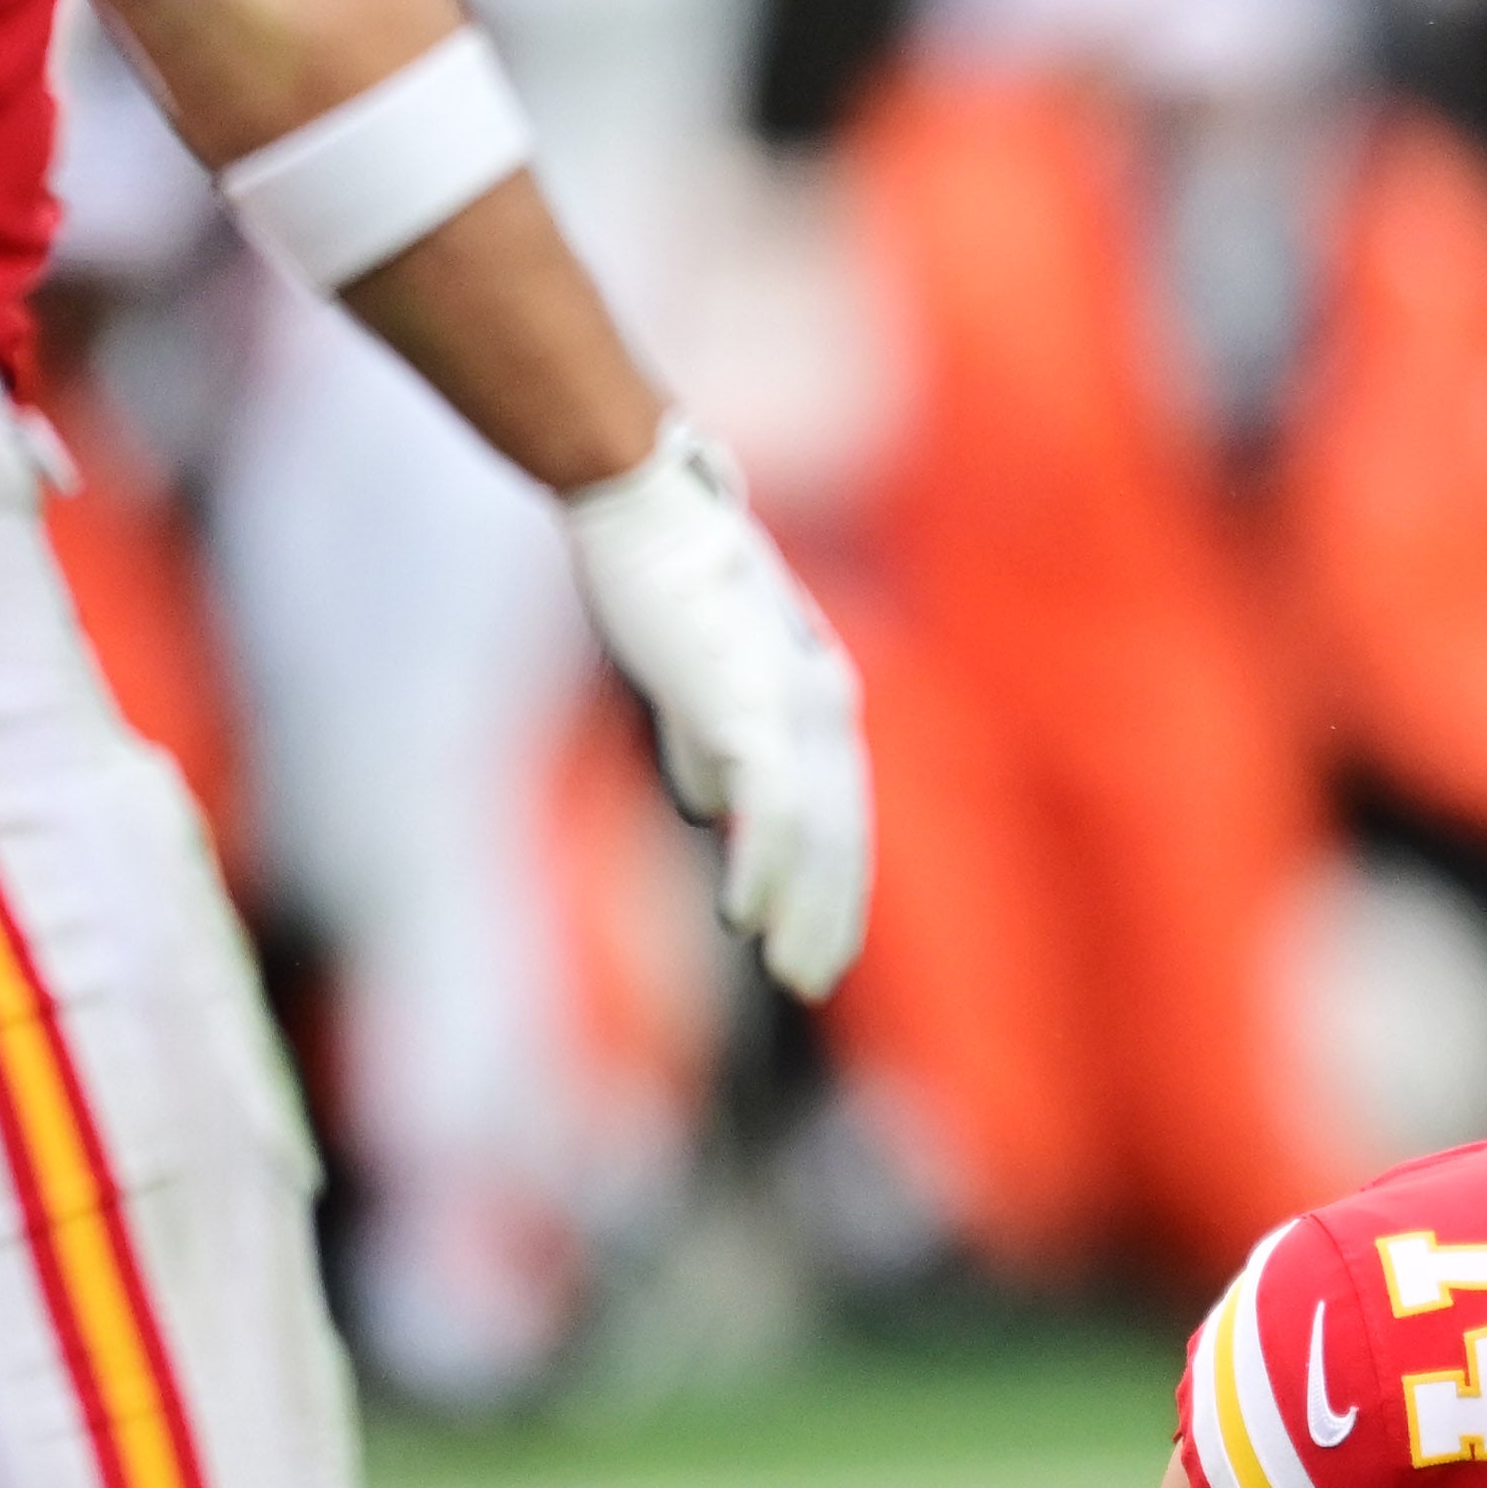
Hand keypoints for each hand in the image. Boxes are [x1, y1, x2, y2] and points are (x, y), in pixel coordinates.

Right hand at [559, 418, 872, 999]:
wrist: (645, 508)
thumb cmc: (666, 579)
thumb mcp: (698, 676)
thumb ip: (707, 743)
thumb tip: (707, 812)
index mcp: (819, 695)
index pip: (841, 810)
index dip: (833, 881)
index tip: (816, 940)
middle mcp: (823, 702)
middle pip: (841, 832)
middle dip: (829, 912)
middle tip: (811, 979)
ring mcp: (792, 702)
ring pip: (815, 831)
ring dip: (802, 906)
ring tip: (789, 971)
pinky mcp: (748, 701)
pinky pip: (768, 805)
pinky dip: (761, 865)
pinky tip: (742, 917)